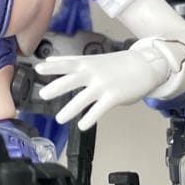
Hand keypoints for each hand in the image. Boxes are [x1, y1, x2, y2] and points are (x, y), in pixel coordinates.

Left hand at [34, 45, 169, 130]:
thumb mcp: (92, 59)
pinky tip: (82, 126)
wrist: (146, 66)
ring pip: (84, 98)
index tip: (38, 69)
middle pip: (72, 80)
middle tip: (43, 94)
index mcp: (87, 64)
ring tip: (60, 118)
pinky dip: (90, 118)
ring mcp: (104, 85)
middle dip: (57, 87)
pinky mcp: (114, 96)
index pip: (67, 64)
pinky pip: (99, 109)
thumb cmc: (117, 64)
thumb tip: (50, 60)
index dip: (53, 67)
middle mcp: (93, 73)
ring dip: (70, 109)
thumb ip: (71, 61)